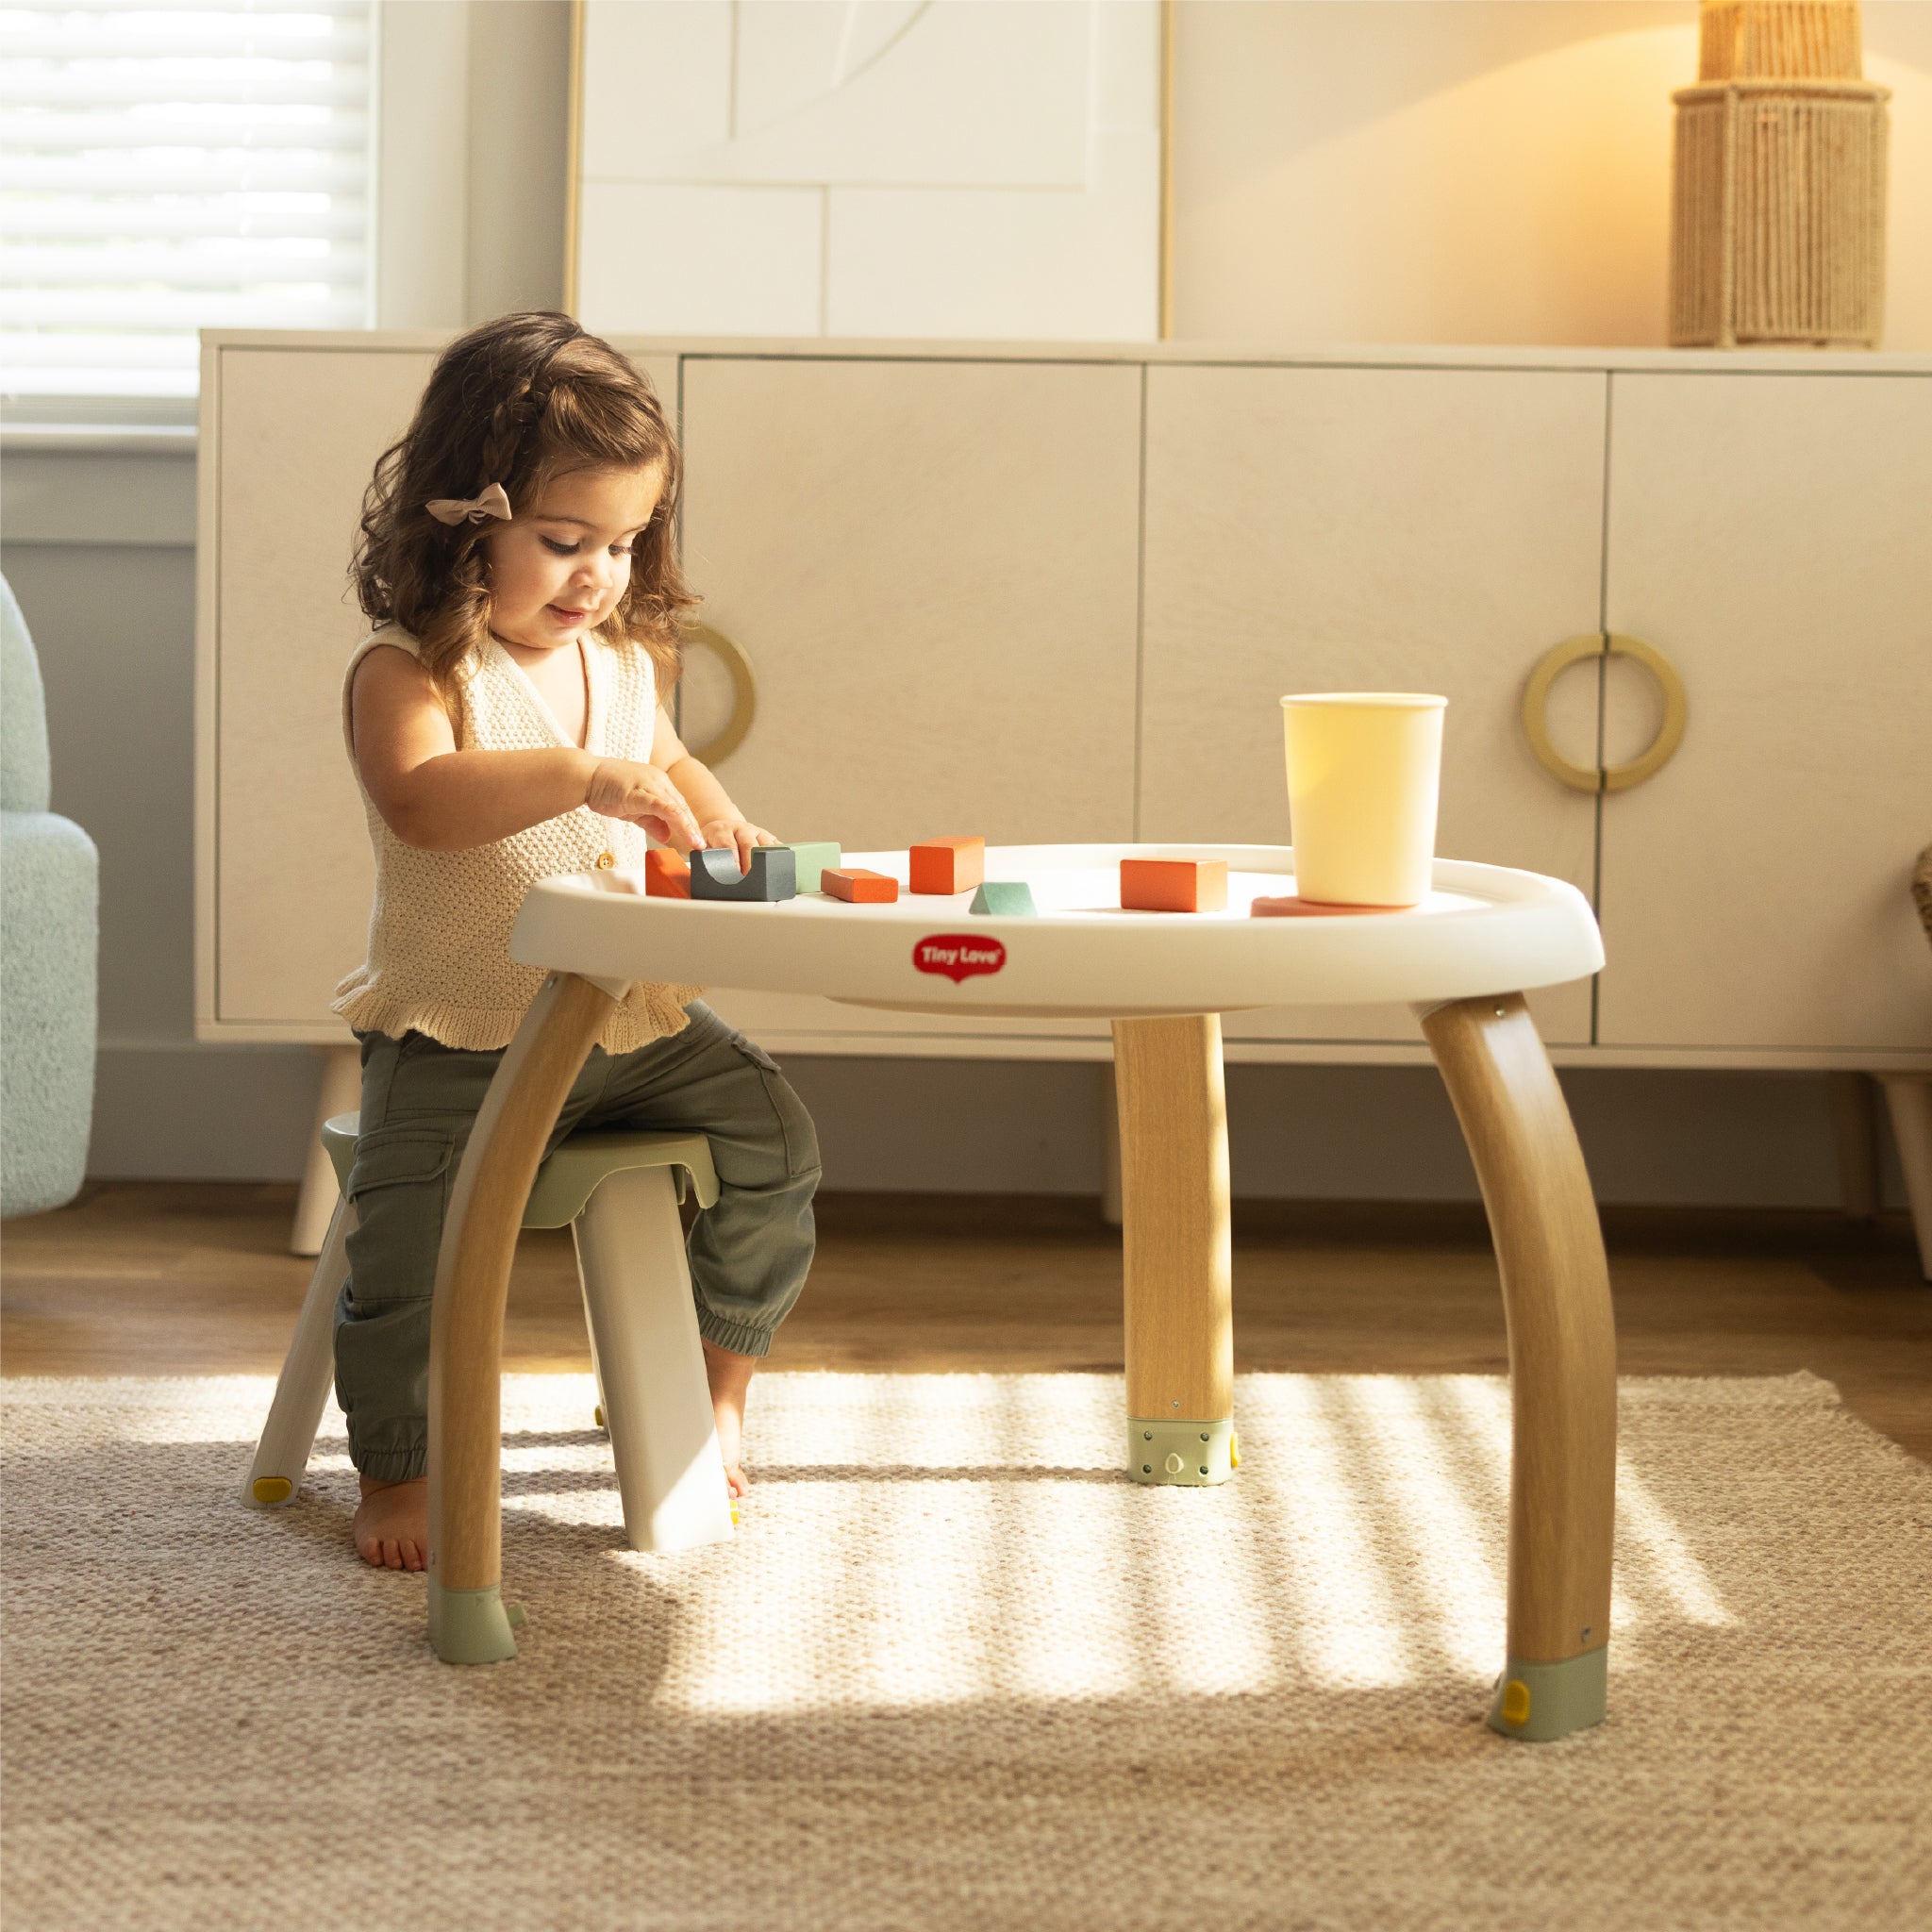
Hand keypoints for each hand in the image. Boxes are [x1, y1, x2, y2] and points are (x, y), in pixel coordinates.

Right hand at [585, 758, 703, 850]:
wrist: (585, 777)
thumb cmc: (606, 789)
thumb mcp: (635, 809)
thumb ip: (652, 822)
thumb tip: (667, 836)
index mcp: (658, 783)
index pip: (679, 805)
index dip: (690, 824)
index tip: (697, 840)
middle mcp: (658, 780)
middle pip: (681, 806)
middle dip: (693, 827)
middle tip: (702, 845)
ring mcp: (649, 784)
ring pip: (674, 806)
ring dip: (687, 826)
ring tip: (696, 842)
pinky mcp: (637, 792)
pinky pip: (660, 806)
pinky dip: (673, 818)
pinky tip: (681, 829)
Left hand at [699, 817, 779, 872]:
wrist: (722, 831)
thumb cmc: (711, 844)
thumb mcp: (701, 849)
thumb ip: (703, 859)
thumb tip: (708, 875)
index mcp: (722, 830)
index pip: (728, 845)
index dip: (733, 860)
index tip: (736, 873)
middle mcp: (741, 828)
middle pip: (749, 844)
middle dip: (750, 863)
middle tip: (751, 879)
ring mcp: (757, 832)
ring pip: (766, 845)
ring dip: (767, 861)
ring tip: (767, 876)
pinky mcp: (768, 837)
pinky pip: (778, 847)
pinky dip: (780, 857)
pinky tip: (781, 868)